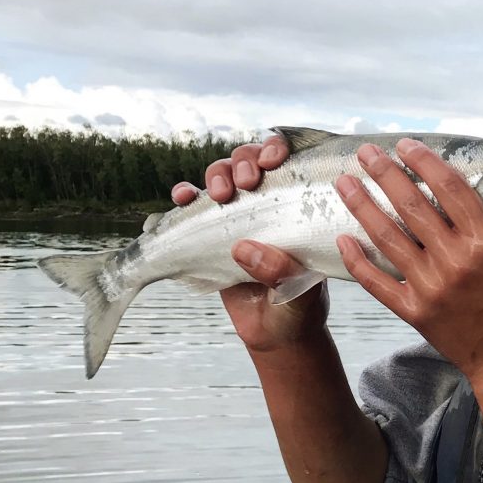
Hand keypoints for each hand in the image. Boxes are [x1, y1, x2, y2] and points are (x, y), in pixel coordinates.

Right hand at [170, 133, 325, 351]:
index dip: (276, 148)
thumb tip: (244, 248)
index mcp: (298, 206)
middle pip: (249, 161)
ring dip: (215, 175)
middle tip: (247, 182)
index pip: (289, 162)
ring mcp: (238, 216)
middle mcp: (268, 203)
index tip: (272, 160)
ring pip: (221, 176)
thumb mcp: (300, 291)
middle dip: (243, 161)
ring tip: (217, 195)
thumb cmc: (299, 306)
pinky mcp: (212, 234)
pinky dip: (184, 197)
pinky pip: (193, 208)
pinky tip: (182, 199)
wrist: (276, 334)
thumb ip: (281, 270)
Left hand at [332, 138, 482, 377]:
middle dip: (384, 173)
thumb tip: (476, 180)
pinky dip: (356, 259)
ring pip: (387, 237)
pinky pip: (376, 281)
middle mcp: (456, 261)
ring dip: (362, 205)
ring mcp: (431, 287)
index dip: (424, 162)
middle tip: (365, 152)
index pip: (449, 189)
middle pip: (411, 206)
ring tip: (344, 182)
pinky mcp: (413, 310)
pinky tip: (342, 237)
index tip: (405, 144)